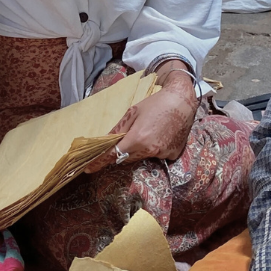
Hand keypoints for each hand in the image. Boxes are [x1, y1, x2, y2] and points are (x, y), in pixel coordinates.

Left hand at [83, 60, 197, 172]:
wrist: (182, 101)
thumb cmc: (156, 103)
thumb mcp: (133, 112)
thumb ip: (119, 129)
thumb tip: (105, 141)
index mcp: (138, 138)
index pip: (114, 155)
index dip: (100, 162)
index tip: (88, 168)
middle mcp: (150, 150)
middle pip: (127, 157)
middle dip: (122, 151)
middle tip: (126, 138)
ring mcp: (163, 154)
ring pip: (142, 157)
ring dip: (139, 149)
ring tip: (148, 131)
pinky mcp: (173, 155)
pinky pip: (157, 155)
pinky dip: (155, 148)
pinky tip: (160, 134)